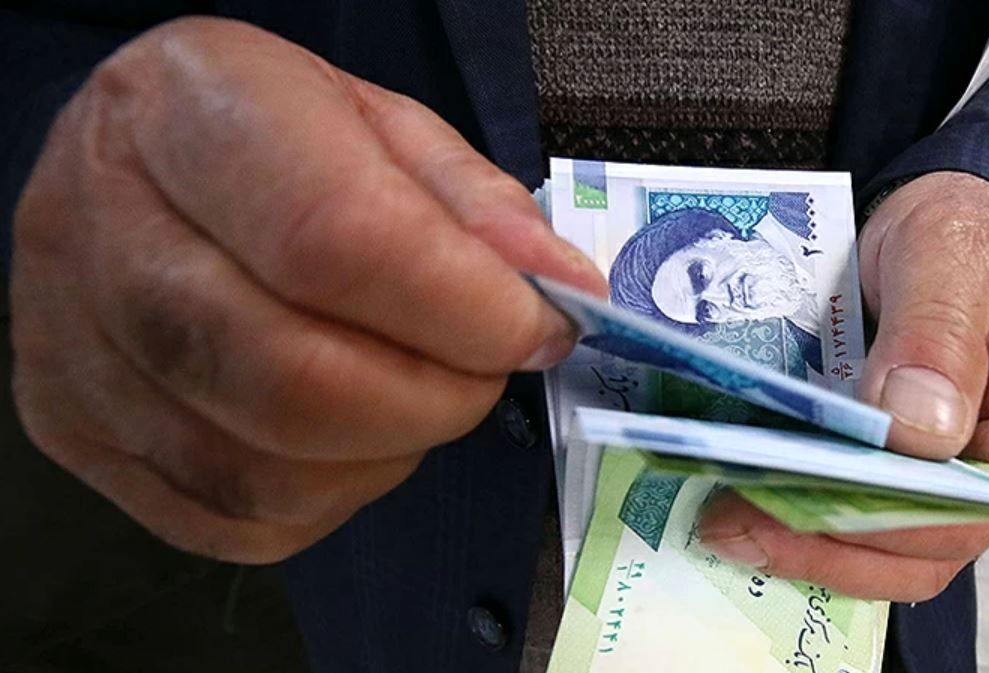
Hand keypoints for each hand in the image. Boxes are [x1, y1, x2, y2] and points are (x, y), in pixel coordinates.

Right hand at [11, 18, 605, 562]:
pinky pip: (231, 521)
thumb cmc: (261, 134)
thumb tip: (558, 293)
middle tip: (485, 369)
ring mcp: (71, 350)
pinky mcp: (76, 433)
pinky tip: (344, 437)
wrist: (125, 163)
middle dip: (437, 398)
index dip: (464, 306)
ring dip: (386, 455)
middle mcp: (103, 232)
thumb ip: (474, 204)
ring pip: (265, 472)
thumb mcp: (378, 121)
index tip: (537, 325)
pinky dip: (326, 498)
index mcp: (189, 112)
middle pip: (294, 379)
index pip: (336, 240)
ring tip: (412, 392)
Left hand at [698, 172, 988, 600]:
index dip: (911, 523)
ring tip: (722, 525)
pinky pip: (840, 504)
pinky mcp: (873, 455)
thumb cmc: (960, 226)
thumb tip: (919, 431)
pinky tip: (733, 501)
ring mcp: (926, 464)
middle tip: (740, 528)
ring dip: (802, 543)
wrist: (924, 209)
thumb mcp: (951, 255)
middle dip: (835, 547)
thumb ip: (940, 332)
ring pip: (878, 542)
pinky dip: (790, 511)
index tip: (824, 512)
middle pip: (927, 544)